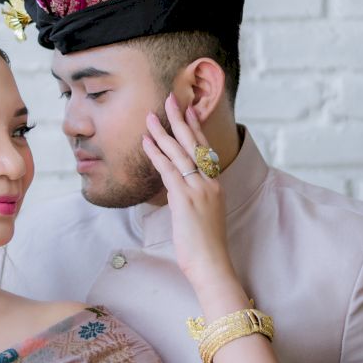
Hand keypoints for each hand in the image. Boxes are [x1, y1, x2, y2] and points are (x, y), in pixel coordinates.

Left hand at [142, 96, 238, 296]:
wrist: (211, 264)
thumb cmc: (206, 247)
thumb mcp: (204, 217)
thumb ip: (195, 200)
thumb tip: (180, 193)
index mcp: (216, 186)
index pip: (206, 149)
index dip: (197, 128)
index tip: (190, 109)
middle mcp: (209, 183)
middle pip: (194, 143)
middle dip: (180, 119)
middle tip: (170, 98)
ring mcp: (198, 189)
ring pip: (179, 153)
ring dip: (163, 132)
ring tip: (150, 116)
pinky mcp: (185, 198)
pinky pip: (168, 169)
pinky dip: (156, 154)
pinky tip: (146, 142)